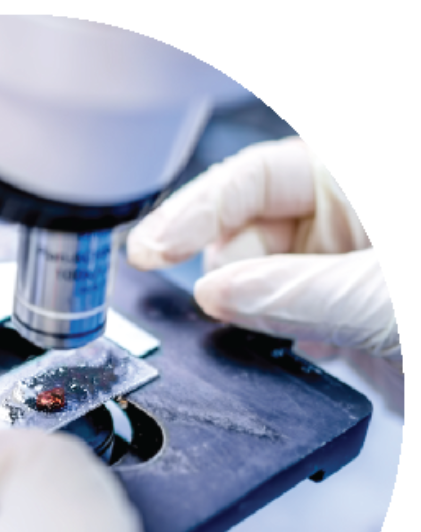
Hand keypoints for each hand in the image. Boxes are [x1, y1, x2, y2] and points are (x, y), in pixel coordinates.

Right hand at [127, 137, 402, 414]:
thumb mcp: (386, 290)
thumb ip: (294, 290)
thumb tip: (214, 294)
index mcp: (353, 177)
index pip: (250, 178)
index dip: (194, 211)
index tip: (151, 248)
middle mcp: (342, 220)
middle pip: (243, 237)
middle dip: (231, 275)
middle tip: (236, 309)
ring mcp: (336, 271)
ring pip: (252, 286)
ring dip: (254, 315)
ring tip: (299, 334)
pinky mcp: (336, 320)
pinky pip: (274, 324)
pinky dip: (275, 342)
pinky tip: (314, 350)